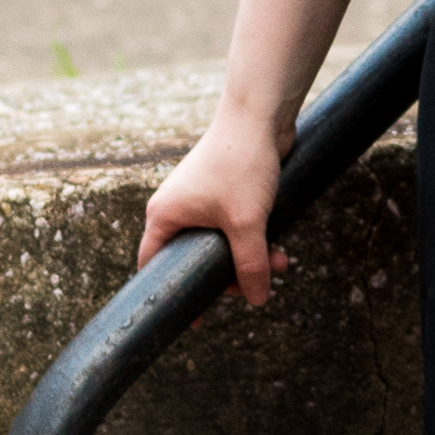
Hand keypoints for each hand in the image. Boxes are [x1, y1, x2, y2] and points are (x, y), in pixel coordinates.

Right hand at [138, 112, 286, 306]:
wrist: (259, 116)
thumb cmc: (241, 165)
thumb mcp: (247, 224)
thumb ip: (250, 265)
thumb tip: (257, 299)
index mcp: (164, 215)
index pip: (154, 265)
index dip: (171, 294)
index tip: (195, 318)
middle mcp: (176, 208)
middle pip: (193, 259)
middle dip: (228, 274)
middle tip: (254, 285)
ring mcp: (199, 199)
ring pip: (220, 243)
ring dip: (249, 257)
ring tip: (281, 261)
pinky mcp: (223, 191)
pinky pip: (234, 226)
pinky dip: (254, 237)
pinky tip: (280, 244)